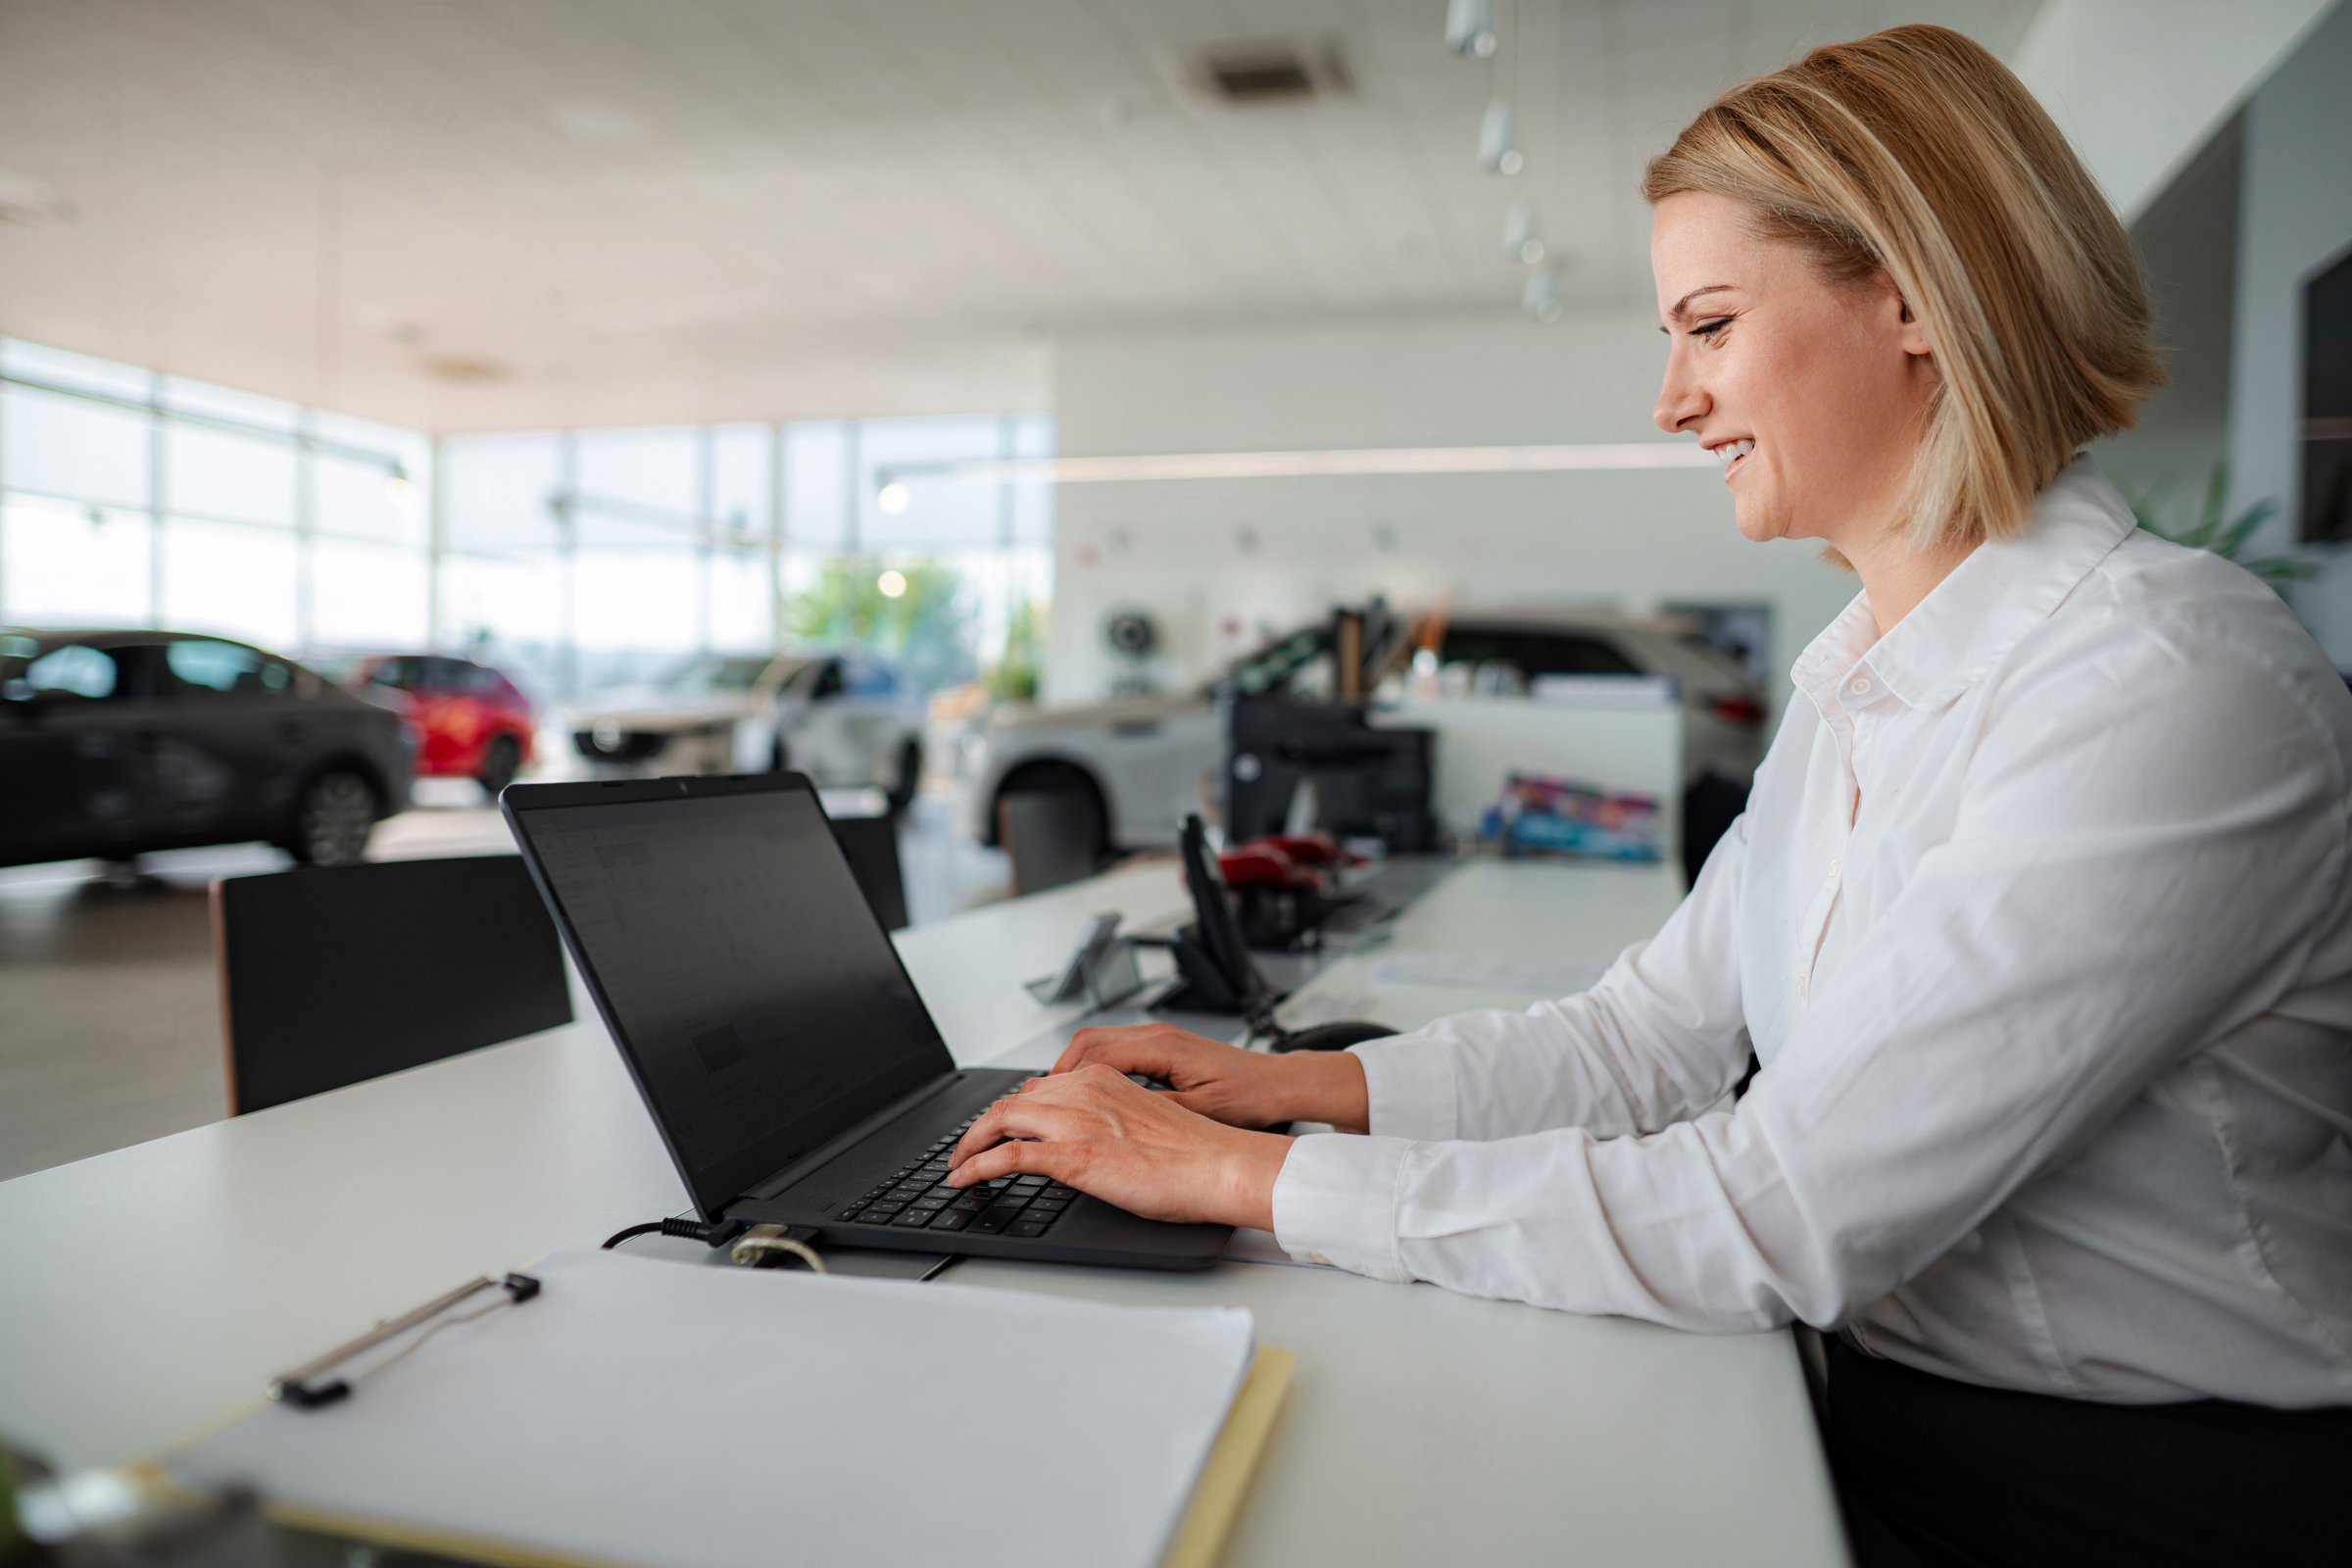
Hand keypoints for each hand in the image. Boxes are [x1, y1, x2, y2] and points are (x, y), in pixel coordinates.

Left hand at [946, 1065, 1291, 1228]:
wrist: (1218, 1164)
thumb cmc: (1196, 1151)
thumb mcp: (1144, 1119)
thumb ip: (1110, 1118)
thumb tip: (1091, 1139)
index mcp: (1102, 1079)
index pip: (1039, 1087)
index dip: (1010, 1109)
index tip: (997, 1127)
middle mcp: (1083, 1092)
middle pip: (1011, 1100)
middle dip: (980, 1126)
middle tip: (966, 1149)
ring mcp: (1075, 1122)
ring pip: (1000, 1121)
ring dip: (969, 1145)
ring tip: (957, 1167)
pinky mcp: (1071, 1155)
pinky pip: (1006, 1157)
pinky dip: (975, 1168)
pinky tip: (963, 1181)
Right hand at [1052, 1022, 1369, 1132]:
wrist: (1278, 1085)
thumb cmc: (1248, 1097)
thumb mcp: (1198, 1111)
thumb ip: (1155, 1110)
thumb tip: (1114, 1119)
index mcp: (1162, 1046)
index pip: (1095, 1051)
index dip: (1063, 1075)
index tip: (1043, 1099)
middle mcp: (1157, 1035)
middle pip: (1089, 1041)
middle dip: (1058, 1070)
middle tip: (1037, 1101)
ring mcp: (1160, 1038)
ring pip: (1100, 1044)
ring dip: (1074, 1069)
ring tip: (1055, 1099)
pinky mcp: (1165, 1048)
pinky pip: (1117, 1051)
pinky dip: (1095, 1069)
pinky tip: (1088, 1093)